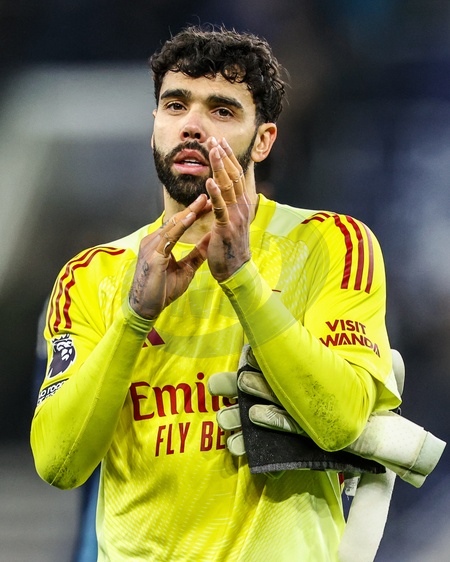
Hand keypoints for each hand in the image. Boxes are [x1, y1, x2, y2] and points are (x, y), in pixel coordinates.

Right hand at [129, 194, 210, 318]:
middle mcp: (153, 241)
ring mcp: (151, 246)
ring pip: (172, 225)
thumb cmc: (162, 290)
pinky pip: (169, 236)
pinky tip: (192, 217)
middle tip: (209, 196)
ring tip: (203, 202)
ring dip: (189, 212)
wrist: (146, 308)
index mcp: (160, 244)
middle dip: (193, 209)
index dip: (193, 214)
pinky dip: (181, 225)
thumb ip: (196, 255)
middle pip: (176, 220)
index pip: (178, 224)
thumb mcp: (186, 270)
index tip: (208, 205)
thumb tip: (210, 241)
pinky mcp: (153, 255)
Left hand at [204, 137, 251, 281]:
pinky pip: (220, 208)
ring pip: (228, 188)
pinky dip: (215, 194)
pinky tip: (209, 182)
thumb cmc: (230, 247)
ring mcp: (235, 217)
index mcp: (242, 204)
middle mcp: (241, 207)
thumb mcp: (232, 222)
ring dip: (220, 168)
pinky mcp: (226, 228)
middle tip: (215, 140)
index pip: (236, 176)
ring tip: (213, 152)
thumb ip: (227, 206)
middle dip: (223, 157)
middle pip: (233, 176)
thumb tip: (220, 193)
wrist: (235, 270)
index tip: (220, 143)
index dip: (228, 159)